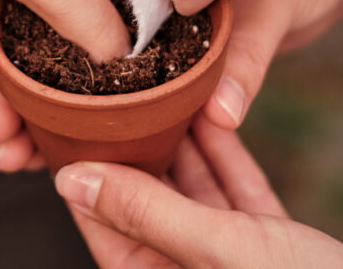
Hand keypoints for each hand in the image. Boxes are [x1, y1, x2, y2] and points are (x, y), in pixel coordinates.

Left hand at [55, 114, 342, 267]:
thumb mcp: (217, 247)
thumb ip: (147, 212)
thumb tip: (73, 180)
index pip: (105, 221)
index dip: (90, 168)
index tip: (75, 118)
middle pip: (148, 201)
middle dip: (137, 147)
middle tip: (121, 91)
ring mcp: (230, 260)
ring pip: (193, 193)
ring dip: (182, 143)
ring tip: (164, 92)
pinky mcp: (269, 246)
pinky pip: (235, 194)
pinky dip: (224, 157)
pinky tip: (212, 118)